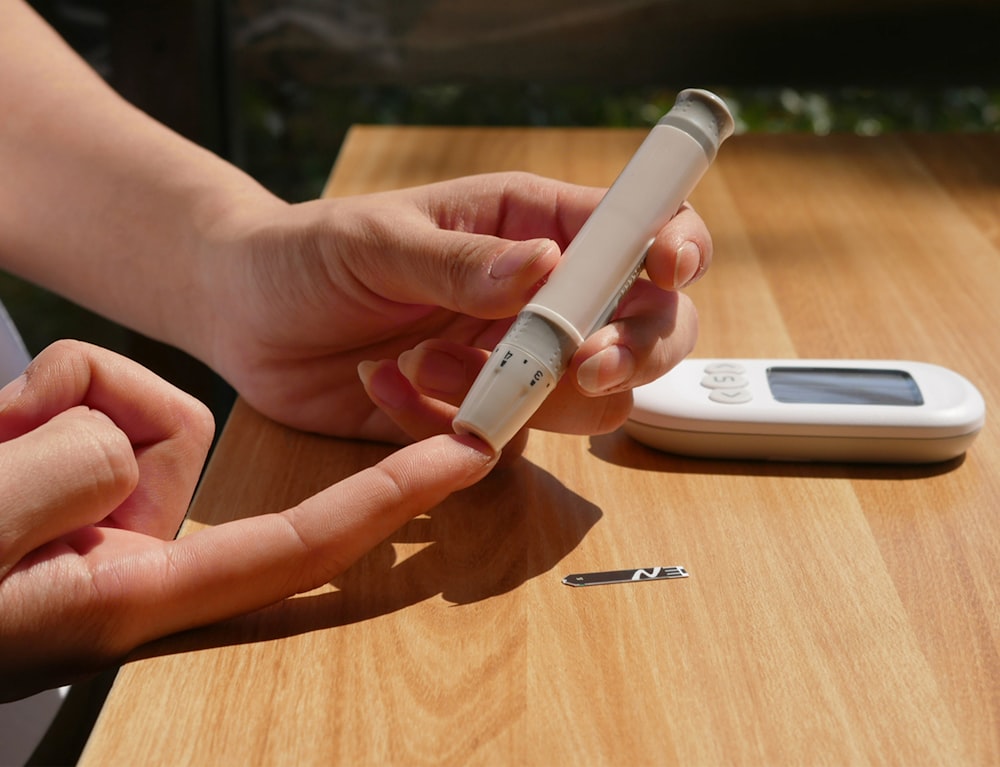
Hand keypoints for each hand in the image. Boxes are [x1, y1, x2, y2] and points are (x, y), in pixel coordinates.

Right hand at [0, 341, 496, 699]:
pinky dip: (30, 402)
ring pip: (123, 408)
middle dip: (110, 416)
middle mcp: (141, 550)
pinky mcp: (78, 476)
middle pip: (184, 442)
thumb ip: (55, 488)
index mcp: (138, 593)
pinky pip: (82, 399)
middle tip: (3, 441)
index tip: (463, 456)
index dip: (390, 499)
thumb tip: (122, 445)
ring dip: (44, 410)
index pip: (302, 540)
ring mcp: (107, 511)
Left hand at [202, 172, 710, 451]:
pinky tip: (386, 386)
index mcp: (532, 226)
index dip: (674, 249)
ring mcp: (518, 362)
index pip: (639, 230)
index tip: (666, 272)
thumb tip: (545, 267)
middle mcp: (543, 298)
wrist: (248, 316)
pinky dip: (452, 426)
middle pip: (649, 330)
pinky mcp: (482, 416)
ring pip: (592, 400)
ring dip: (520, 394)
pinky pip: (508, 440)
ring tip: (424, 364)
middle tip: (577, 364)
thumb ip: (460, 261)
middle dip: (630, 352)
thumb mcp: (375, 240)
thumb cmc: (311, 251)